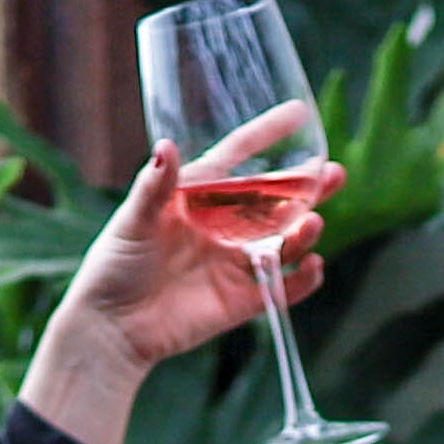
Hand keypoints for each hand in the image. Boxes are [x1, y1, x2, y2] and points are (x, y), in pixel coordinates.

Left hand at [21, 139, 318, 443]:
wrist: (109, 329)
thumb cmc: (113, 268)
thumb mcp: (132, 222)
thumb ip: (154, 187)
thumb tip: (166, 146)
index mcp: (196, 198)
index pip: (238, 158)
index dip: (266, 134)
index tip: (298, 114)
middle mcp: (221, 226)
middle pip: (273, 200)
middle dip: (306, 187)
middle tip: (333, 174)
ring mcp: (233, 264)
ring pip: (283, 241)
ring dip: (304, 231)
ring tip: (313, 222)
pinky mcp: (241, 301)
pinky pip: (282, 288)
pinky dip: (302, 279)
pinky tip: (312, 265)